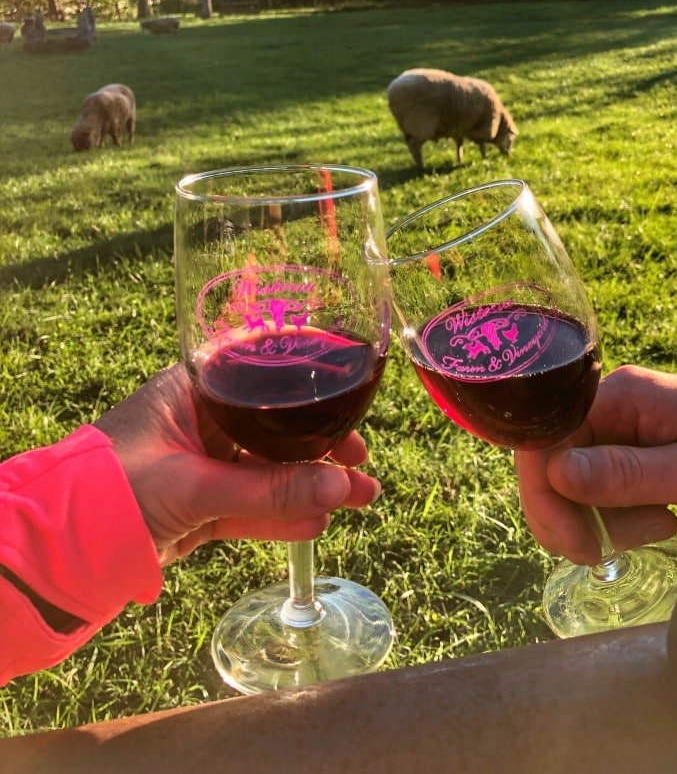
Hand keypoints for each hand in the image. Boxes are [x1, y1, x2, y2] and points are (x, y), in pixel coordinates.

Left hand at [95, 364, 381, 565]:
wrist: (56, 556)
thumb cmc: (111, 493)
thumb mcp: (195, 487)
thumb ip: (269, 491)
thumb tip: (340, 487)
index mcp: (190, 392)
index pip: (260, 377)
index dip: (308, 392)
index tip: (347, 406)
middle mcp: (198, 422)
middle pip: (273, 428)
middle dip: (319, 447)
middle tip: (360, 461)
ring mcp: (199, 467)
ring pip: (267, 471)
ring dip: (311, 485)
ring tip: (362, 497)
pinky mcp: (197, 508)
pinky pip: (250, 507)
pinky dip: (282, 516)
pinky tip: (318, 521)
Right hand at [515, 365, 676, 565]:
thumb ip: (629, 474)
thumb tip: (557, 474)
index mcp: (621, 395)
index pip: (547, 440)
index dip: (546, 494)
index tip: (577, 545)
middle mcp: (613, 405)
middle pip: (554, 463)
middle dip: (574, 514)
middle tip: (608, 552)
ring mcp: (624, 427)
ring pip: (574, 483)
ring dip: (605, 519)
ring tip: (660, 527)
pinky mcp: (637, 450)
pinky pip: (602, 487)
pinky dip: (621, 516)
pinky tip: (661, 520)